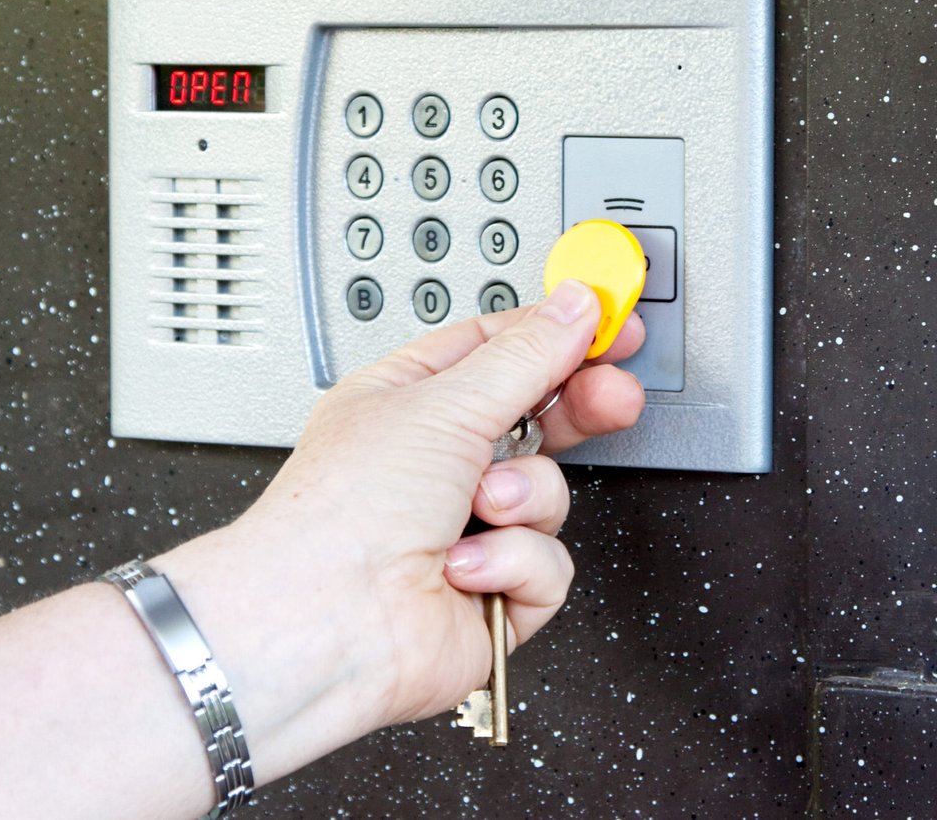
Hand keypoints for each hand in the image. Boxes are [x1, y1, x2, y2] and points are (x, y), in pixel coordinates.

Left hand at [155, 280, 644, 780]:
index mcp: (410, 404)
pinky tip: (463, 567)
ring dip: (524, 500)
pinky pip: (550, 565)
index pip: (501, 351)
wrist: (325, 627)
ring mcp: (467, 530)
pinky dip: (512, 565)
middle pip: (539, 421)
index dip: (559, 337)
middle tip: (611, 398)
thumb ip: (526, 354)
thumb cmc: (341, 516)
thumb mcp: (443, 404)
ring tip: (481, 508)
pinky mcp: (493, 592)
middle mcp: (438, 467)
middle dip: (578, 410)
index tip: (611, 326)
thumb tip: (572, 309)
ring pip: (551, 496)